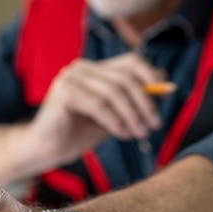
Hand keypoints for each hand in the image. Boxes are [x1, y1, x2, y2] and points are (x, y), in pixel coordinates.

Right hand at [20, 52, 165, 166]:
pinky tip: (121, 134)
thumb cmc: (77, 134)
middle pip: (124, 78)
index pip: (130, 62)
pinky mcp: (64, 92)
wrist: (45, 149)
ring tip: (140, 134)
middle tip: (154, 125)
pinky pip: (98, 104)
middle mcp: (81, 68)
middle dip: (144, 102)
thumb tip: (163, 84)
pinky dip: (114, 120)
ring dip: (132, 115)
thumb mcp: (112, 116)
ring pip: (113, 91)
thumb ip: (131, 100)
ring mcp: (70, 78)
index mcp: (93, 70)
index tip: (167, 94)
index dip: (151, 75)